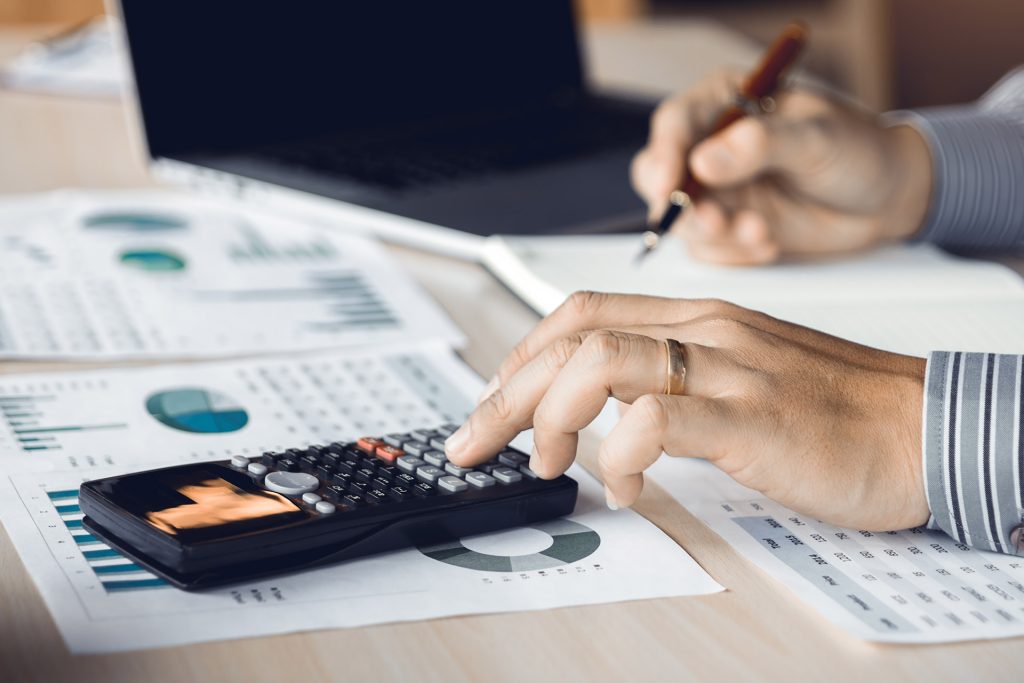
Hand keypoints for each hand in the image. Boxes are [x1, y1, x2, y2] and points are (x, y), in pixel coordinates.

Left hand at [445, 292, 929, 531]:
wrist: (926, 425)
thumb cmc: (837, 407)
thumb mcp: (742, 373)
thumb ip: (677, 378)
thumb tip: (608, 409)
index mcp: (699, 317)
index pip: (583, 310)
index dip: (524, 352)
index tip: (495, 397)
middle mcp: (705, 330)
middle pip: (572, 337)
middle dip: (506, 391)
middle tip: (475, 440)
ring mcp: (729, 368)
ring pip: (601, 362)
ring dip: (549, 416)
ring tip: (546, 462)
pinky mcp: (753, 419)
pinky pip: (658, 419)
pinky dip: (621, 455)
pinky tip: (626, 487)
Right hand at [630, 69, 932, 264]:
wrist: (886, 198)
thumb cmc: (858, 152)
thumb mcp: (817, 139)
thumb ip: (761, 146)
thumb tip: (703, 163)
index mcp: (725, 101)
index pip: (675, 122)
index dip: (666, 154)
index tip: (671, 186)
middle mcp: (710, 144)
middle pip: (658, 174)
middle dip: (680, 206)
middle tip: (716, 221)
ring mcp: (715, 189)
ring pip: (681, 218)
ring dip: (716, 234)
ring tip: (763, 233)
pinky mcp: (727, 226)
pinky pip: (706, 248)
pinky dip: (733, 253)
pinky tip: (770, 243)